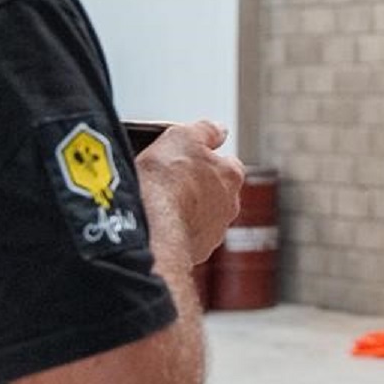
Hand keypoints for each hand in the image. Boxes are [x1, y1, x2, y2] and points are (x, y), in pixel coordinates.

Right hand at [136, 120, 242, 259]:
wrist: (152, 227)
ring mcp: (215, 232)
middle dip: (197, 188)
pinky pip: (187, 238)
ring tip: (160, 206)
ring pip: (202, 218)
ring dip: (186, 212)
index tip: (190, 159)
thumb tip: (218, 131)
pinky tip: (158, 226)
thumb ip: (205, 130)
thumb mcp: (182, 136)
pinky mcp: (197, 252)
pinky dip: (175, 232)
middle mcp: (230, 205)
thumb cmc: (167, 181)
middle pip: (216, 192)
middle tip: (170, 183)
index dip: (207, 159)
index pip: (228, 163)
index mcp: (231, 175)